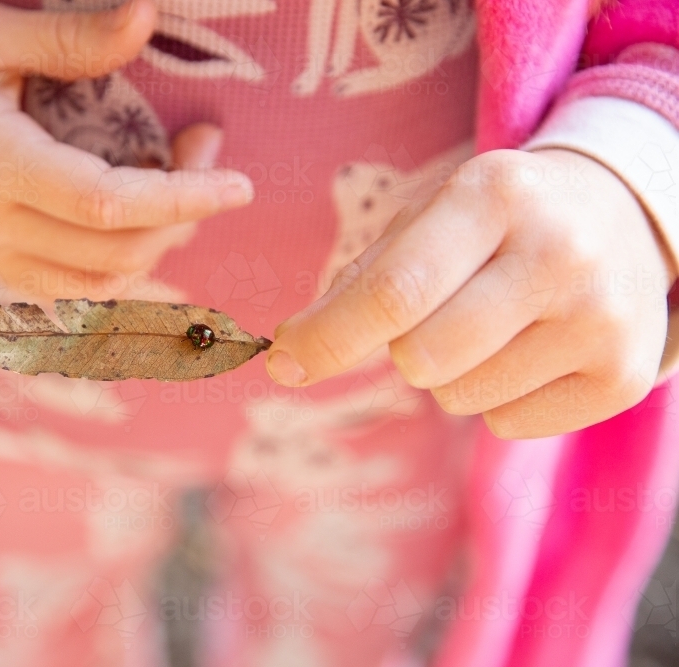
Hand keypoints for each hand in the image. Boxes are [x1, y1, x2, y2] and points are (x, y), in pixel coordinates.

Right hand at [0, 0, 252, 298]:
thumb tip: (147, 18)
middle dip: (181, 214)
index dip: (183, 198)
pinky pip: (61, 290)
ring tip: (176, 192)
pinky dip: (111, 271)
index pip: (110, 206)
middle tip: (204, 149)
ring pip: (93, 286)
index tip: (237, 183)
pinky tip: (132, 230)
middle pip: (113, 254)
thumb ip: (72, 40)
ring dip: (151, 250)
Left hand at [267, 149, 678, 438]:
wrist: (623, 214)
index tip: (283, 363)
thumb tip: (290, 353)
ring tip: (493, 323)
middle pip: (421, 358)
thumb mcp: (428, 218)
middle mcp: (558, 252)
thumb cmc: (497, 220)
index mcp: (494, 195)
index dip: (327, 338)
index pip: (394, 291)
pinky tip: (530, 348)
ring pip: (459, 398)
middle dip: (401, 350)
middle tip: (434, 315)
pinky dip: (498, 398)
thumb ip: (358, 279)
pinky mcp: (622, 374)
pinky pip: (505, 425)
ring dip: (451, 374)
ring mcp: (601, 317)